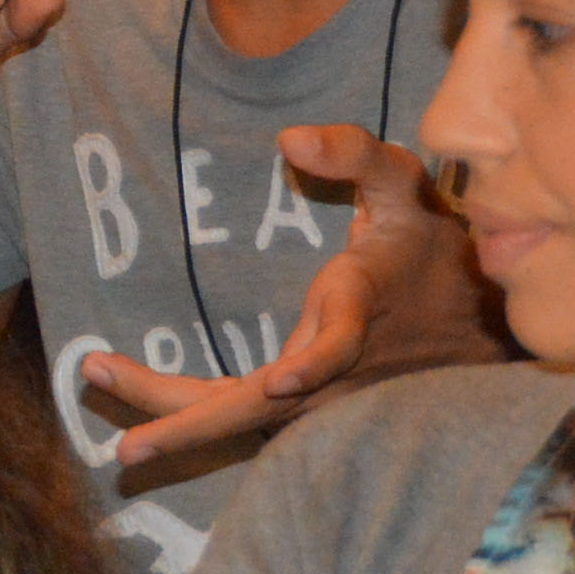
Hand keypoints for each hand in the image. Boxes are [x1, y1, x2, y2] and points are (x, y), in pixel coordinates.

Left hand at [88, 127, 505, 467]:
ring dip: (173, 418)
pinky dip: (193, 416)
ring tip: (100, 394)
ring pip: (240, 420)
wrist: (475, 326)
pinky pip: (243, 417)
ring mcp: (319, 397)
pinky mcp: (307, 406)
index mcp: (358, 309)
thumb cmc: (429, 246)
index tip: (285, 379)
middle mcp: (332, 368)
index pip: (340, 343)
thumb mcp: (404, 184)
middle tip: (120, 433)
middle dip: (188, 421)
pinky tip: (140, 408)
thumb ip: (356, 154)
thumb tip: (291, 140)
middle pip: (257, 407)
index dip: (318, 362)